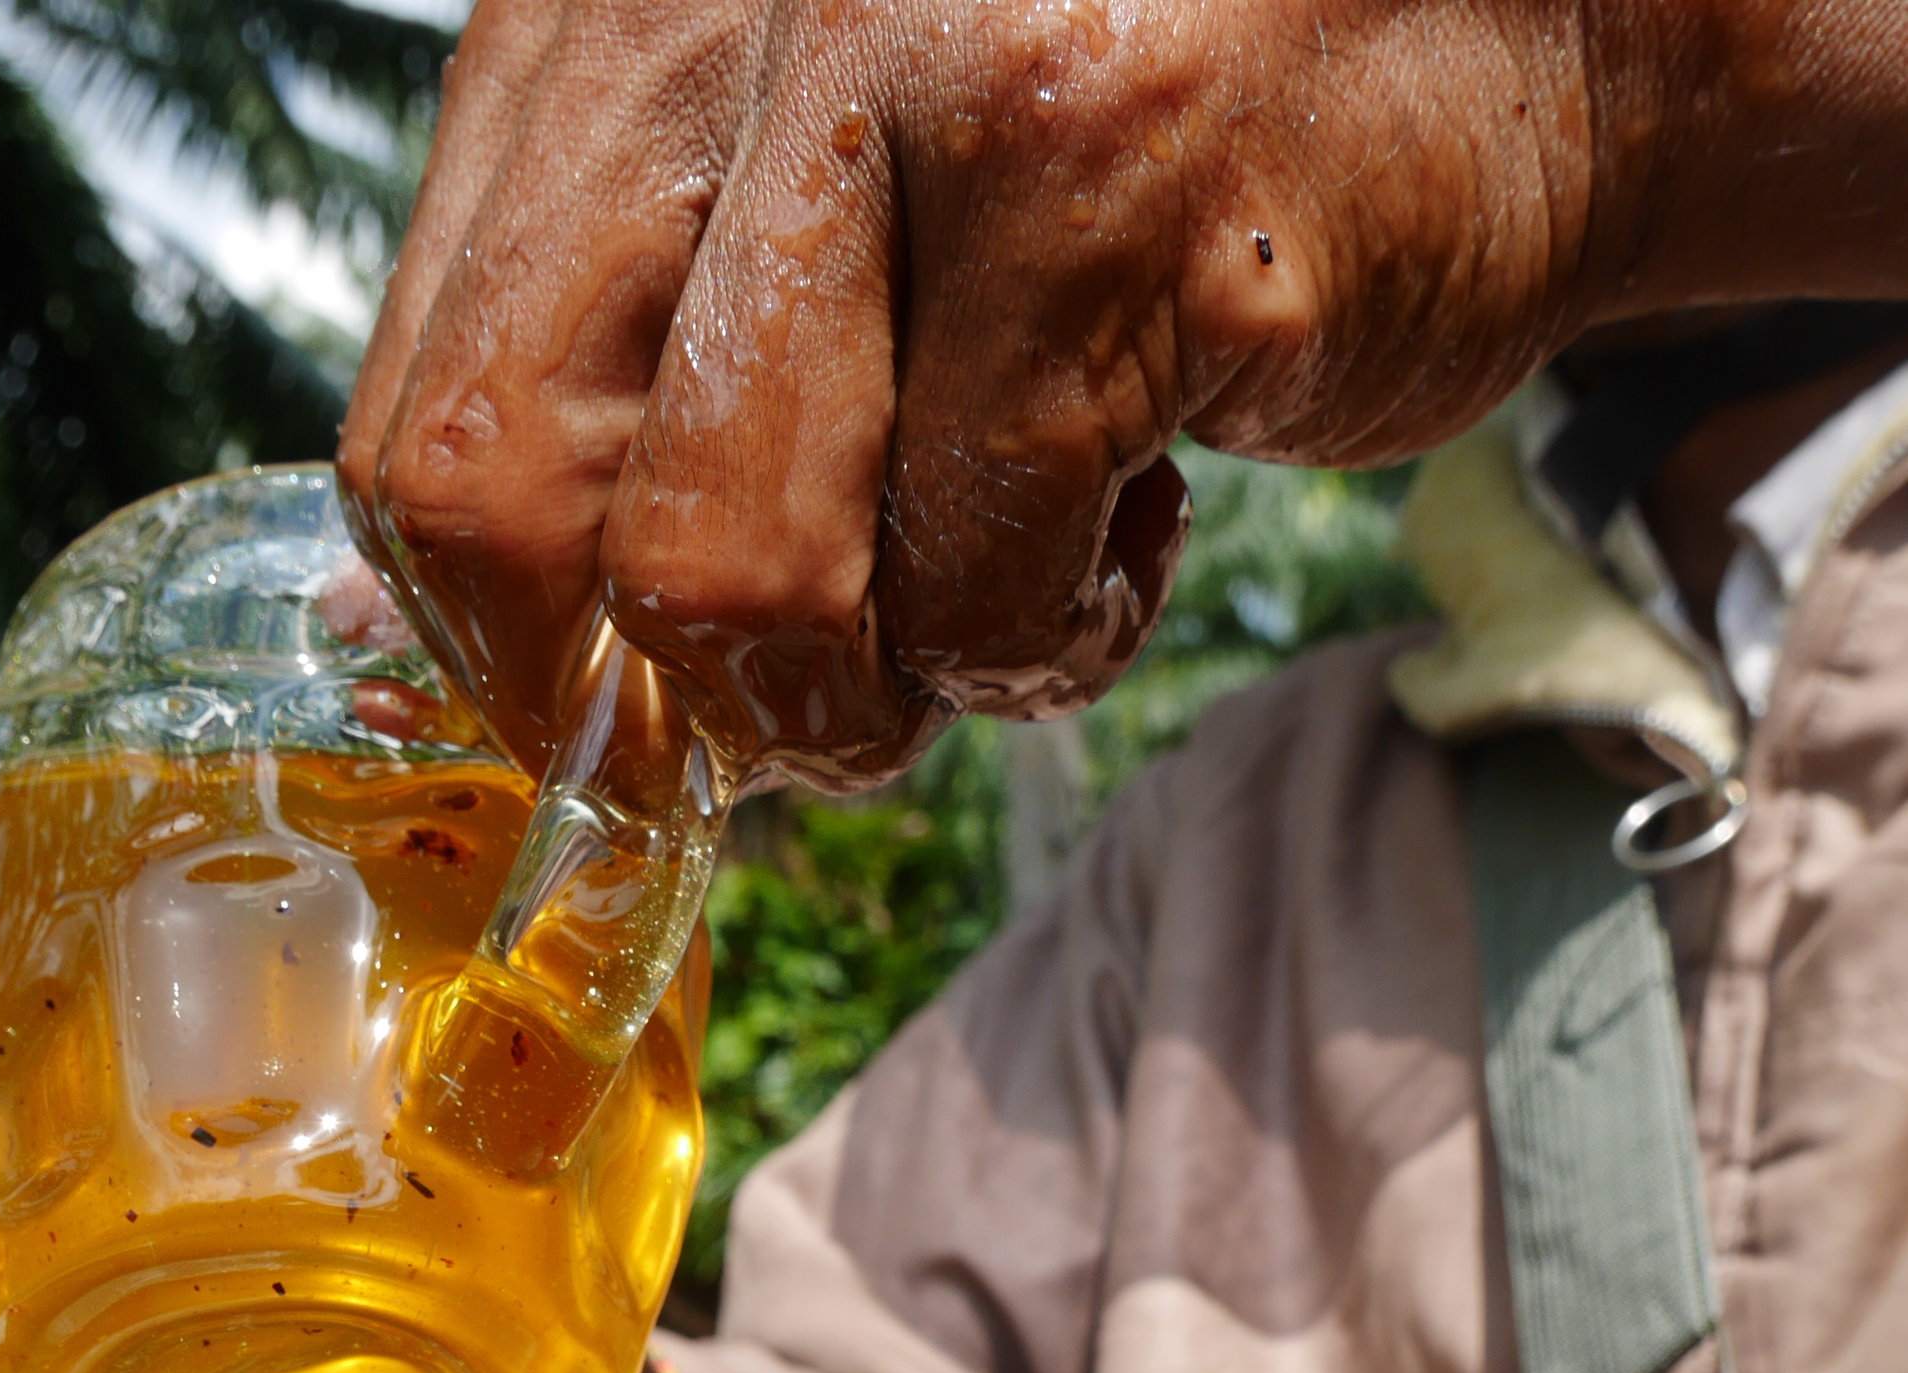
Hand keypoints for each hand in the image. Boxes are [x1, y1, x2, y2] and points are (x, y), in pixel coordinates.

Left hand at [342, 0, 1907, 782]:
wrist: (1542, 4)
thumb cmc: (1153, 124)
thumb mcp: (811, 188)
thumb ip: (628, 361)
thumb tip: (442, 651)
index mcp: (606, 7)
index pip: (420, 421)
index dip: (508, 642)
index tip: (639, 710)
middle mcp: (720, 5)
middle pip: (508, 510)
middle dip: (664, 697)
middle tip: (813, 697)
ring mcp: (913, 81)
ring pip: (727, 585)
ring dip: (869, 687)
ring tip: (999, 580)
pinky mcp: (1105, 196)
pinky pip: (977, 593)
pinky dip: (1056, 641)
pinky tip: (1139, 517)